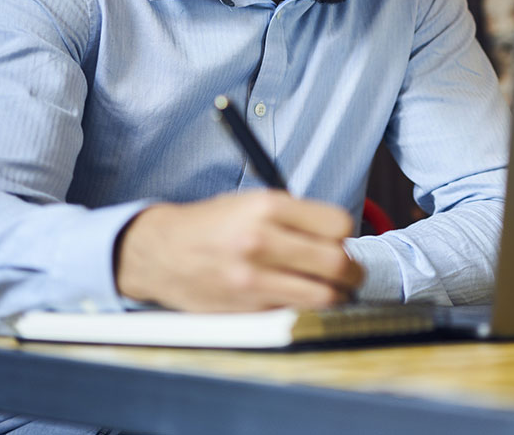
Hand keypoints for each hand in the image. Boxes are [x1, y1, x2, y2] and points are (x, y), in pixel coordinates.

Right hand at [114, 190, 363, 311]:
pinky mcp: (247, 307)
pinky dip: (304, 308)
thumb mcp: (252, 202)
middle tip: (350, 273)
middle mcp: (262, 240)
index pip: (338, 224)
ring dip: (336, 295)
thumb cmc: (213, 225)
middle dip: (352, 271)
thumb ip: (295, 217)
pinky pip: (296, 311)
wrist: (161, 252)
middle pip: (339, 263)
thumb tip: (340, 238)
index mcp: (267, 206)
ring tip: (330, 289)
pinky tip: (296, 297)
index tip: (339, 240)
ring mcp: (254, 278)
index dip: (345, 235)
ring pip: (325, 296)